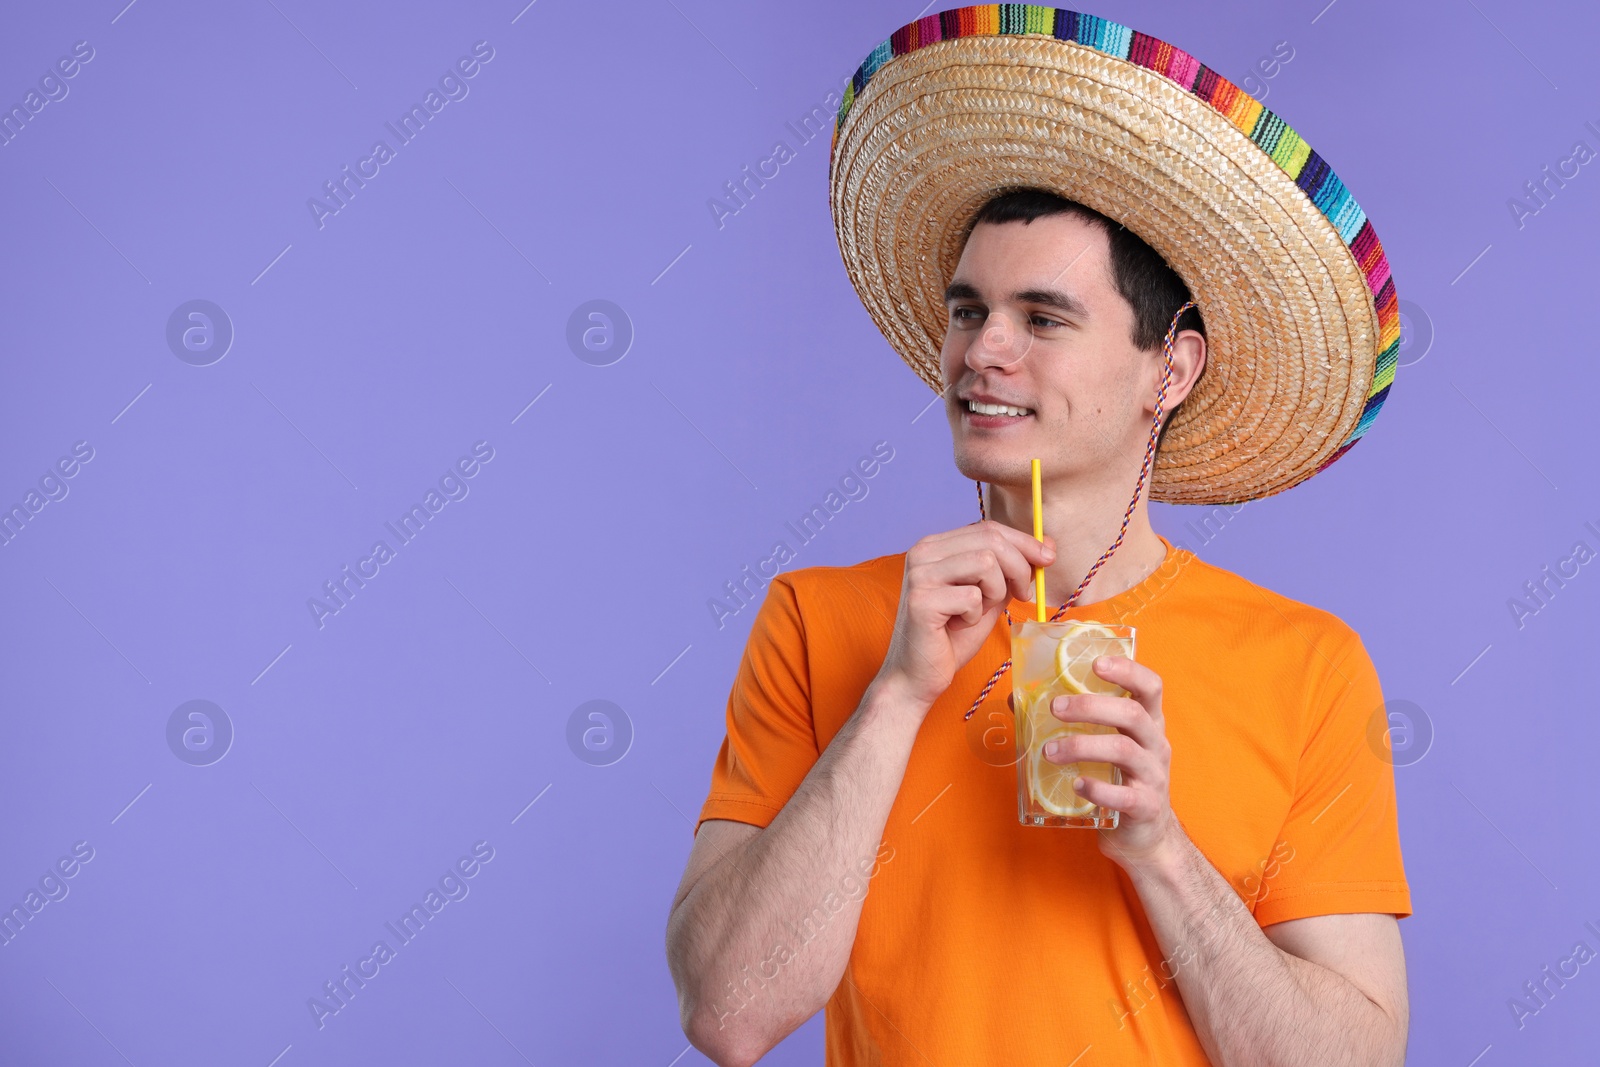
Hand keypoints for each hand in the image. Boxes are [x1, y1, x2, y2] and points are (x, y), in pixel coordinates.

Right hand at [877, 520, 1055, 713]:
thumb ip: (1011, 570)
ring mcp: (920, 575)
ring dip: (995, 593)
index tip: (1048, 559)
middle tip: (1024, 595)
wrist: (918, 675)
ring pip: (985, 563)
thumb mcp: (989, 596)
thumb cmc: (952, 637)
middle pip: (990, 540)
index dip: (1024, 542)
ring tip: (978, 612)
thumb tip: (1047, 545)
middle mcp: (923, 553)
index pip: (988, 528)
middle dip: (1019, 568)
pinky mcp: (921, 600)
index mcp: (936, 546)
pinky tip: (958, 626)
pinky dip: (975, 616)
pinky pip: (972, 597)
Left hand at [1026, 655, 1182, 868]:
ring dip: (1081, 746)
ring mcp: (1154, 776)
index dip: (1128, 670)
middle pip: (1132, 714)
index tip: (1096, 664)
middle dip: (1090, 706)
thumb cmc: (1120, 780)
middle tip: (1055, 708)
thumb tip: (1017, 700)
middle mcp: (1156, 744)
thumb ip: (1072, 722)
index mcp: (1148, 723)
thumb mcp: (1104, 746)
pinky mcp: (1145, 807)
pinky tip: (1075, 784)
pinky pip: (1123, 795)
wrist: (1145, 837)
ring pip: (1123, 751)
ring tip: (1049, 751)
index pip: (1150, 686)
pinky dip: (1097, 788)